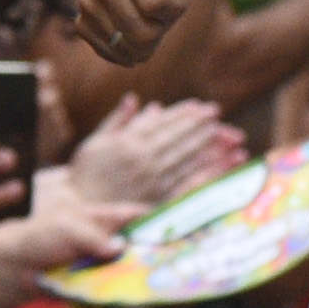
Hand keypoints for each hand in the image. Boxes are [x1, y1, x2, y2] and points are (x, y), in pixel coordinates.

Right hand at [65, 95, 236, 219]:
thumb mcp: (96, 142)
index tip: (201, 107)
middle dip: (200, 125)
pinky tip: (224, 165)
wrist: (80, 209)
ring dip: (210, 145)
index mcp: (129, 143)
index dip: (184, 114)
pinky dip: (209, 172)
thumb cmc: (85, 174)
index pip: (163, 124)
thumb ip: (118, 120)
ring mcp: (153, 179)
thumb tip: (136, 99)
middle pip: (179, 138)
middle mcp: (143, 159)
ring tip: (228, 135)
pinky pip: (188, 182)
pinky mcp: (159, 198)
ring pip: (187, 158)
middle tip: (217, 114)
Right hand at [75, 0, 211, 64]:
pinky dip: (125, 52)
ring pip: (124, 46)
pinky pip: (105, 50)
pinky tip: (135, 36)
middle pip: (140, 33)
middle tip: (163, 5)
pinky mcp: (82, 20)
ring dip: (146, 40)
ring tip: (148, 14)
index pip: (156, 5)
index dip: (176, 6)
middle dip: (162, 26)